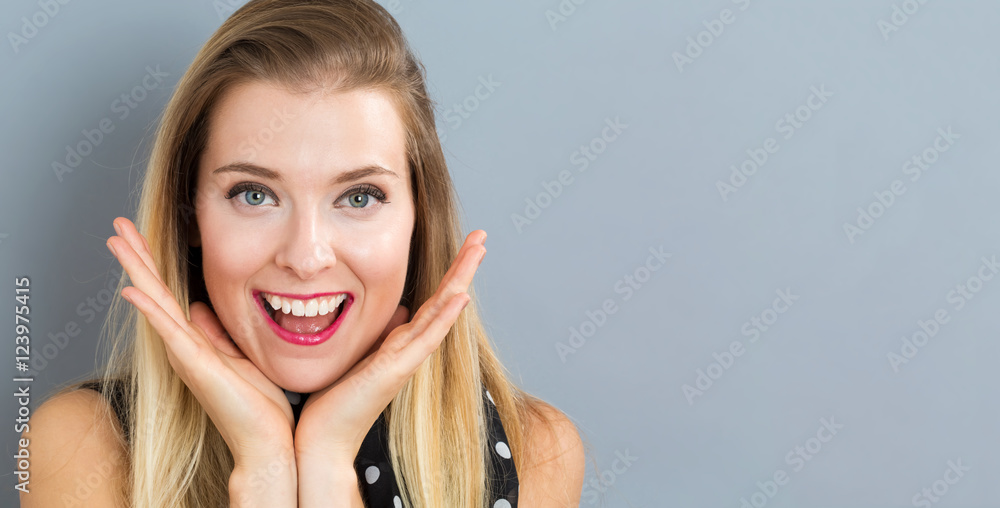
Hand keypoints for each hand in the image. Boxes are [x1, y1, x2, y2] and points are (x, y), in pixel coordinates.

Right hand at [107, 217, 295, 464]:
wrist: (267, 441)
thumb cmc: (259, 405)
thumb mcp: (238, 355)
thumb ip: (216, 333)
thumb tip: (200, 308)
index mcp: (195, 342)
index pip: (169, 295)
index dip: (154, 265)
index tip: (140, 235)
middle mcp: (184, 346)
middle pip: (153, 292)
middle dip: (137, 257)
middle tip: (117, 225)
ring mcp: (186, 355)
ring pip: (155, 304)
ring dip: (136, 271)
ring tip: (117, 241)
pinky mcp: (195, 366)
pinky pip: (169, 332)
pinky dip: (151, 310)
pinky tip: (133, 290)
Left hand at [293, 229, 486, 463]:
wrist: (322, 440)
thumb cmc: (333, 402)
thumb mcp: (357, 353)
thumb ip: (378, 332)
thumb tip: (396, 308)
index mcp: (399, 343)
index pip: (433, 301)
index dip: (450, 273)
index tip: (466, 246)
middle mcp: (409, 349)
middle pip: (445, 300)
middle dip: (463, 267)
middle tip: (482, 236)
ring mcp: (406, 360)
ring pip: (442, 312)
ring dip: (461, 280)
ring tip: (479, 251)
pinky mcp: (396, 371)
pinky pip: (426, 339)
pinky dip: (445, 316)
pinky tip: (460, 296)